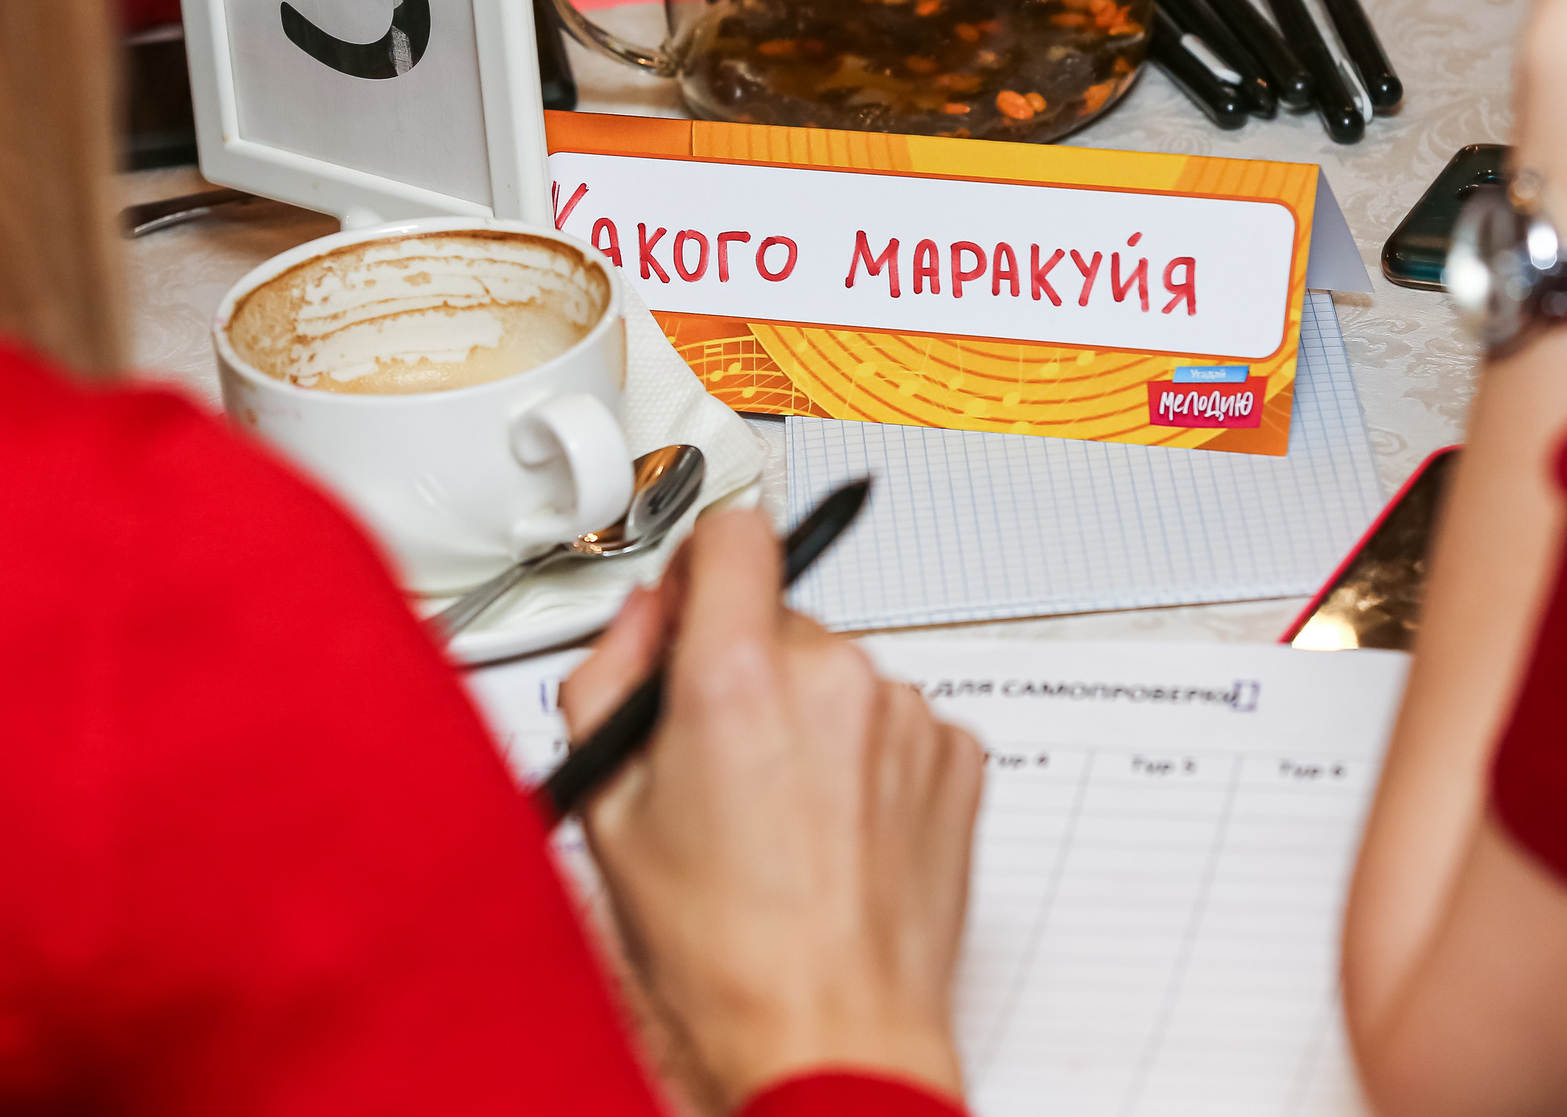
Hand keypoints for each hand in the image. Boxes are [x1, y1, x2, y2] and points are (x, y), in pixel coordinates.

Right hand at [558, 511, 982, 1113]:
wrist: (831, 1033)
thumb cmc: (723, 952)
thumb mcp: (609, 806)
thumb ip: (608, 678)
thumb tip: (642, 623)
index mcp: (737, 675)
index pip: (735, 532)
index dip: (704, 562)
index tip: (695, 599)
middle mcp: (834, 676)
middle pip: (782, 615)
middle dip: (747, 664)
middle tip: (720, 760)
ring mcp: (906, 713)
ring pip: (839, 672)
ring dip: (811, 716)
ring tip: (782, 815)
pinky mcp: (958, 752)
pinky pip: (894, 720)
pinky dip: (865, 756)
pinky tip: (834, 829)